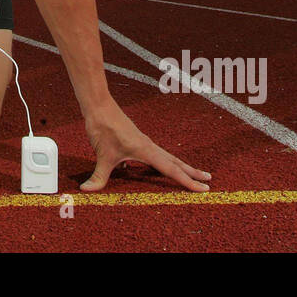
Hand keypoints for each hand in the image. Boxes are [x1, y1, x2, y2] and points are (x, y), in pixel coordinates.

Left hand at [79, 101, 210, 192]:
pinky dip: (164, 162)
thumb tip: (87, 190)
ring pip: (167, 157)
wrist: (98, 106)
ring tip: (192, 174)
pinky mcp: (137, 140)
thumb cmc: (103, 127)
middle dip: (192, 173)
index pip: (172, 170)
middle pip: (175, 162)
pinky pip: (156, 154)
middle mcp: (149, 146)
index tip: (204, 189)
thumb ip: (98, 176)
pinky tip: (157, 168)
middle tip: (209, 181)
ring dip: (180, 166)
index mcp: (146, 151)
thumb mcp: (101, 155)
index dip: (188, 181)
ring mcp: (144, 142)